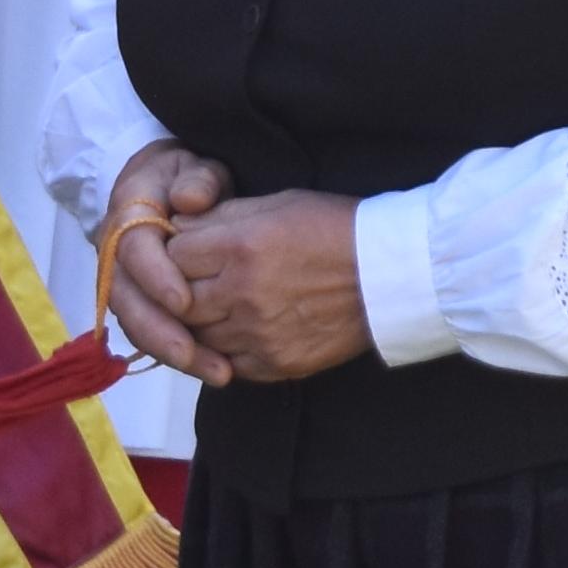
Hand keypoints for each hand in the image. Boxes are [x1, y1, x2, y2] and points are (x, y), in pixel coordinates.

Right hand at [98, 147, 234, 380]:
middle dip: (158, 331)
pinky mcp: (139, 305)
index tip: (184, 301)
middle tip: (192, 354)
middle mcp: (116, 257)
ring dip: (171, 352)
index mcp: (127, 217)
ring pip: (137, 325)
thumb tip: (190, 198)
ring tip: (216, 371)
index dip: (155, 278)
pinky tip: (215, 368)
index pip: (132, 251)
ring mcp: (124, 284)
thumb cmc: (185, 178)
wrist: (164, 188)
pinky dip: (179, 354)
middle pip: (126, 301)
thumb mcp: (194, 167)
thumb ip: (198, 179)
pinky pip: (152, 334)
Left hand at [156, 187, 374, 380]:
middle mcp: (243, 293)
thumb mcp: (280, 204)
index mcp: (242, 246)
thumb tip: (177, 225)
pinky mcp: (275, 363)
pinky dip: (227, 349)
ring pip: (198, 336)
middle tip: (199, 280)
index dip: (176, 249)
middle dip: (181, 289)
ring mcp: (258, 333)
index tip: (190, 249)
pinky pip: (228, 363)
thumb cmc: (338, 228)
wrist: (394, 272)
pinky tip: (244, 329)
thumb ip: (223, 215)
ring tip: (224, 304)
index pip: (172, 254)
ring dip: (202, 322)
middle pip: (177, 301)